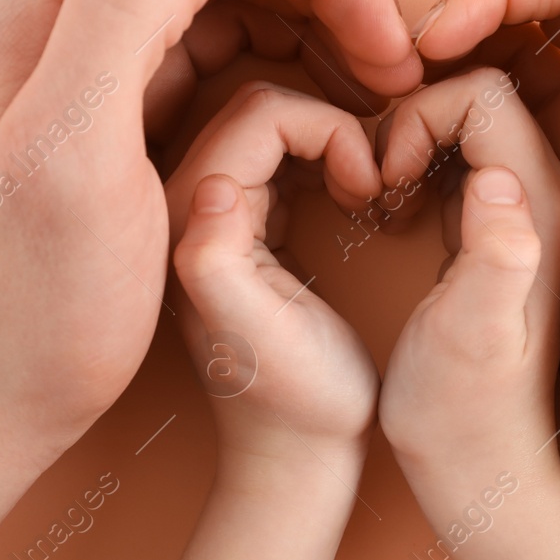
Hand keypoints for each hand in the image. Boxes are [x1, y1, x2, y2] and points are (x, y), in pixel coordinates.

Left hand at [0, 0, 419, 457]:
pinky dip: (281, 60)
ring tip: (377, 93)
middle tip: (398, 74)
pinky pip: (209, 42)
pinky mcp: (98, 91)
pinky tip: (328, 105)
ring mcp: (70, 40)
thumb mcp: (70, 158)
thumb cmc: (22, 306)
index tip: (390, 47)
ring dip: (313, 25)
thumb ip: (123, 10)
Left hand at [168, 81, 383, 465]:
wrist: (298, 454)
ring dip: (332, 138)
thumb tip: (214, 184)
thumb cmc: (300, 402)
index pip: (260, 112)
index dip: (332, 130)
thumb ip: (217, 260)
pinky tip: (353, 198)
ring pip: (275, 123)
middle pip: (263, 106)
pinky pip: (282, 151)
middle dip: (333, 125)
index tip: (369, 186)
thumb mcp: (260, 336)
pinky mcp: (243, 221)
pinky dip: (327, 155)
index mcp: (188, 218)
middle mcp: (187, 204)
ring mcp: (213, 211)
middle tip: (372, 185)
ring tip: (366, 191)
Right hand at [375, 68, 559, 479]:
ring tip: (382, 197)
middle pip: (484, 92)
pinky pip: (465, 158)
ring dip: (415, 139)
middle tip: (377, 182)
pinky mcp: (506, 232)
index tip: (382, 175)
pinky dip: (422, 164)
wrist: (487, 475)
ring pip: (473, 122)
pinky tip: (396, 215)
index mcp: (543, 209)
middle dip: (414, 117)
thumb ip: (494, 256)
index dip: (419, 114)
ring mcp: (530, 215)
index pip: (488, 93)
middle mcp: (548, 201)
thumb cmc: (463, 417)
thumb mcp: (472, 341)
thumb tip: (493, 179)